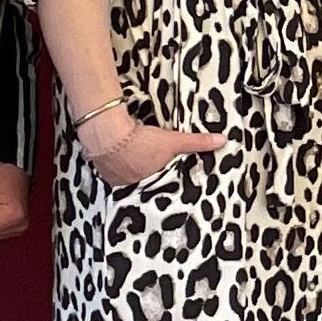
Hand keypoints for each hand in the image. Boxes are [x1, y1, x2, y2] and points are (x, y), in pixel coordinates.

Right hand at [77, 107, 225, 189]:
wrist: (108, 134)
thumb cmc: (139, 142)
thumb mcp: (173, 141)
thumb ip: (197, 143)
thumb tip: (221, 141)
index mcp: (147, 184)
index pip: (157, 186)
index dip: (159, 179)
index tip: (162, 178)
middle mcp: (129, 185)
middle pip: (140, 180)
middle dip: (143, 173)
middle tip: (146, 164)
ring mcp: (113, 178)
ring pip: (124, 174)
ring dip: (127, 166)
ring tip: (132, 158)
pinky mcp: (100, 167)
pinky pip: (109, 167)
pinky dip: (113, 161)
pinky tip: (116, 152)